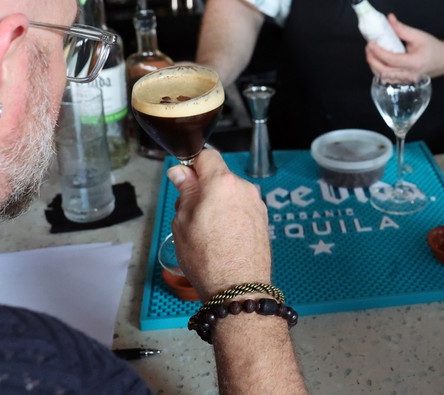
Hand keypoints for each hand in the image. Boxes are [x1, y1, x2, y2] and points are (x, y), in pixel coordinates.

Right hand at [167, 149, 271, 297]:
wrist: (238, 288)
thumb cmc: (206, 257)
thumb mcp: (183, 222)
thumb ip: (184, 191)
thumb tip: (180, 172)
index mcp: (222, 182)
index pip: (206, 155)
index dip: (192, 166)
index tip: (183, 183)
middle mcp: (244, 188)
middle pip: (219, 177)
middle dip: (204, 189)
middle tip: (190, 215)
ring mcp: (257, 204)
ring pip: (230, 194)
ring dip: (218, 204)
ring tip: (207, 232)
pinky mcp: (263, 220)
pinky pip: (241, 209)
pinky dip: (231, 216)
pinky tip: (223, 239)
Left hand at [364, 13, 443, 78]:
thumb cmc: (433, 48)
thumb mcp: (419, 35)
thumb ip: (402, 29)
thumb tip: (389, 19)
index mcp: (414, 63)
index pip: (391, 60)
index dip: (378, 52)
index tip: (370, 43)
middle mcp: (410, 75)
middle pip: (384, 71)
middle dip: (372, 59)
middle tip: (368, 47)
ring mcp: (406, 81)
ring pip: (384, 77)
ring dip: (374, 65)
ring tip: (371, 52)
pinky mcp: (404, 82)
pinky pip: (388, 78)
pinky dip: (379, 70)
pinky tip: (377, 60)